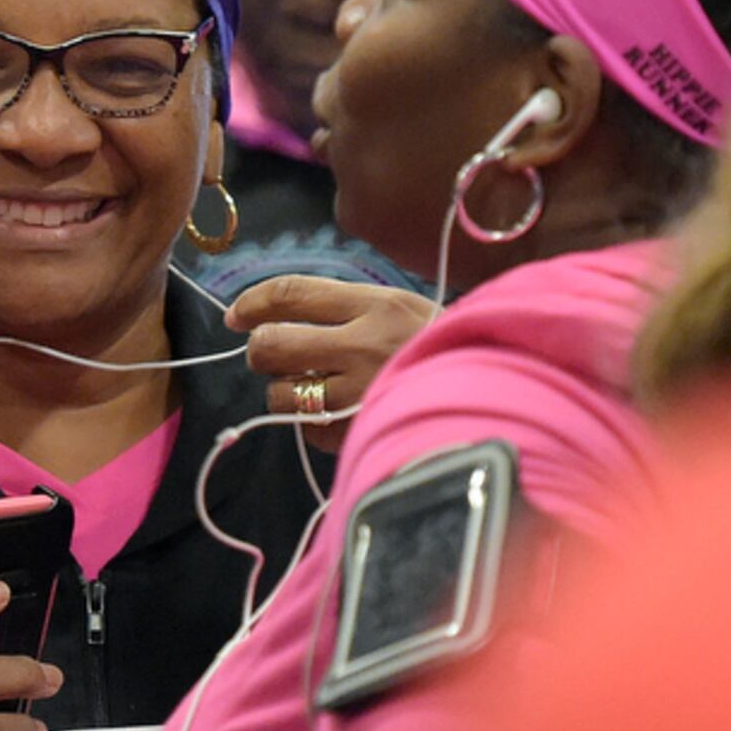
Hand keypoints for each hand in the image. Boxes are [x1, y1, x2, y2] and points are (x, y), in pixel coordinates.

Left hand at [231, 276, 437, 447]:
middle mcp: (363, 346)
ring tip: (311, 389)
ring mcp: (360, 395)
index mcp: (375, 306)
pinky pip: (307, 430)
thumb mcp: (401, 308)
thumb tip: (276, 313)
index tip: (236, 316)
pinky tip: (337, 415)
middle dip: (261, 351)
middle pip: (273, 344)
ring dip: (284, 392)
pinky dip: (311, 424)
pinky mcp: (360, 435)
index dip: (253, 303)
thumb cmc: (436, 347)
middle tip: (271, 357)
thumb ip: (344, 309)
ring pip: (281, 394)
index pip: (292, 294)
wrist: (494, 396)